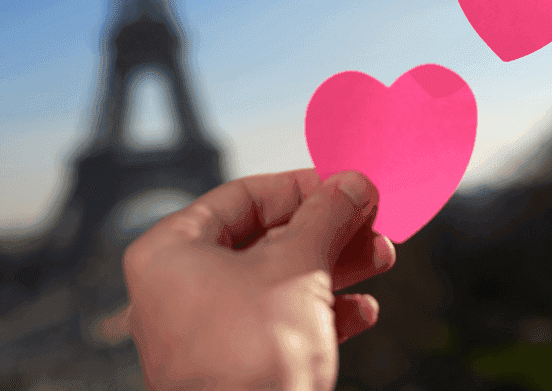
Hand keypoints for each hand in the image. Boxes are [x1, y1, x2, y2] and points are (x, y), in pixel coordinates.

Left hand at [106, 169, 395, 390]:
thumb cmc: (250, 356)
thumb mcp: (298, 266)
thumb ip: (328, 215)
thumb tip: (353, 183)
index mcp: (171, 253)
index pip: (242, 197)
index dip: (302, 186)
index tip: (347, 184)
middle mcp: (178, 290)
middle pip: (265, 240)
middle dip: (327, 231)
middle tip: (371, 222)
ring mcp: (204, 334)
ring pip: (277, 283)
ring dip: (333, 268)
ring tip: (380, 258)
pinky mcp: (231, 369)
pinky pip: (278, 326)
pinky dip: (320, 313)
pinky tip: (362, 311)